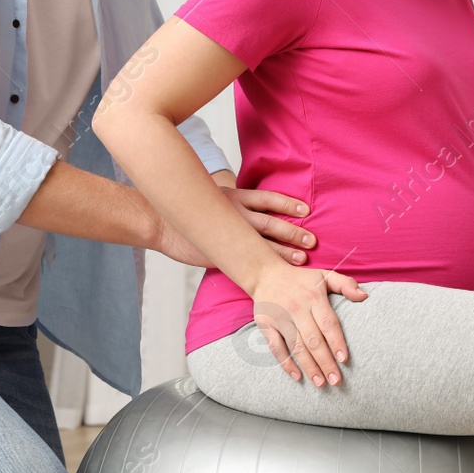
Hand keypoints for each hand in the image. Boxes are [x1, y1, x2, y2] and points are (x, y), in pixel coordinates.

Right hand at [149, 185, 316, 267]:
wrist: (162, 223)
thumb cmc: (192, 210)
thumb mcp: (217, 197)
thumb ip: (239, 203)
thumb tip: (262, 208)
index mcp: (235, 197)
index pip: (267, 199)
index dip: (287, 203)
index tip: (306, 209)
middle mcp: (233, 214)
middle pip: (269, 223)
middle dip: (292, 231)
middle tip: (312, 240)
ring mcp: (226, 235)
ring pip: (260, 243)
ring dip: (282, 252)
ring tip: (301, 259)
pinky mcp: (219, 254)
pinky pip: (243, 262)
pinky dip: (261, 268)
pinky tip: (274, 275)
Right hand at [250, 263, 366, 386]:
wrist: (264, 273)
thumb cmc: (301, 279)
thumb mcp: (324, 275)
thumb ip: (346, 284)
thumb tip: (365, 296)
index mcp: (313, 297)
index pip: (328, 323)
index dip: (337, 342)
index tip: (344, 360)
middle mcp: (297, 308)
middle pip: (313, 340)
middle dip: (326, 362)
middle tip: (336, 381)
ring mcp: (280, 318)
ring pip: (296, 347)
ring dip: (309, 367)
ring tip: (321, 383)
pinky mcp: (265, 325)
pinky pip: (276, 347)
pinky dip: (286, 363)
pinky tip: (297, 376)